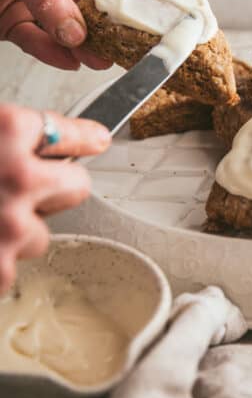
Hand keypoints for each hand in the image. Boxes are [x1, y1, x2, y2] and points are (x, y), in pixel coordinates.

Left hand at [0, 0, 164, 69]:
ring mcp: (42, 4)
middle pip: (104, 4)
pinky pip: (41, 44)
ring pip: (74, 30)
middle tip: (138, 42)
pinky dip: (54, 55)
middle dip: (121, 24)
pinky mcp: (17, 25)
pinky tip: (68, 61)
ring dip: (88, 47)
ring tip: (101, 60)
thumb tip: (75, 31)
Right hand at [0, 103, 110, 292]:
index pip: (67, 131)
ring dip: (15, 232)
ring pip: (41, 233)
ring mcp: (11, 225)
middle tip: (15, 191)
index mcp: (6, 130)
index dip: (83, 137)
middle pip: (77, 185)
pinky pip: (11, 267)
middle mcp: (18, 175)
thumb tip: (36, 142)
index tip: (97, 139)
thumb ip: (5, 138)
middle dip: (54, 190)